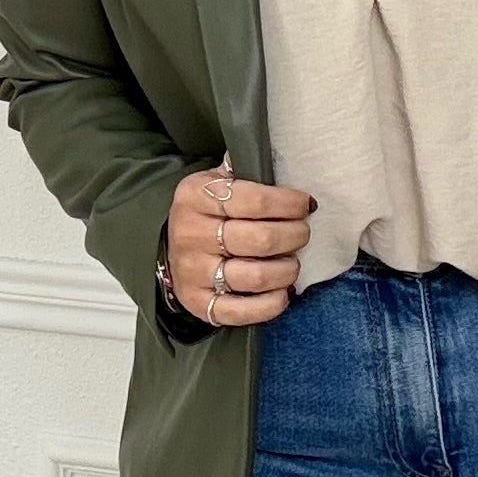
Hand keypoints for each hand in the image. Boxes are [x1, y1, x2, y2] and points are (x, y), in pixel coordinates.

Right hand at [165, 152, 315, 326]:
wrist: (171, 245)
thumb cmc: (209, 210)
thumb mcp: (217, 180)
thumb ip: (246, 173)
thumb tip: (287, 164)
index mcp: (196, 195)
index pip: (255, 200)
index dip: (290, 204)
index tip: (307, 205)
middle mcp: (191, 234)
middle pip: (260, 240)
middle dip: (294, 236)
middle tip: (302, 233)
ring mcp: (193, 271)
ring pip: (254, 276)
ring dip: (287, 270)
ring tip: (293, 262)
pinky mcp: (198, 303)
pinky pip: (239, 312)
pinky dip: (269, 305)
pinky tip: (283, 293)